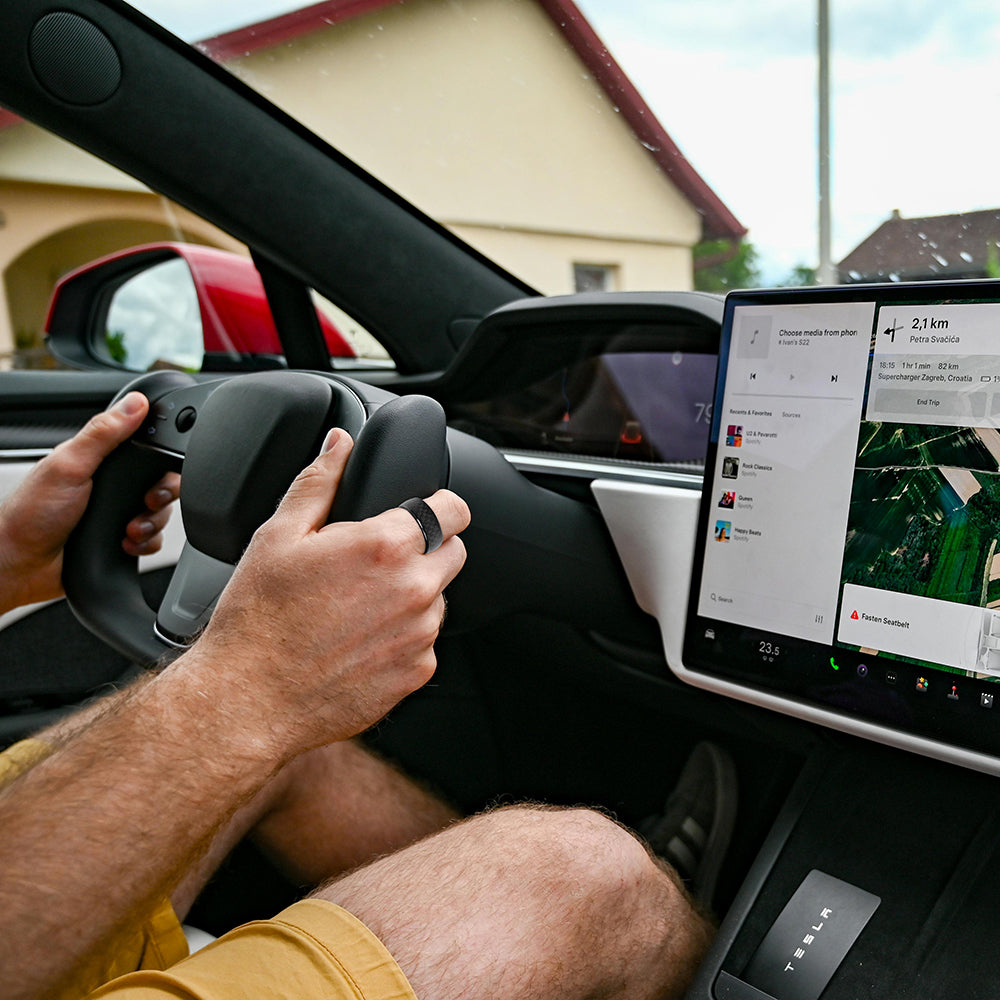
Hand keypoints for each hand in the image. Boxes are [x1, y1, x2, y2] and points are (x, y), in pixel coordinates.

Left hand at [0, 393, 179, 614]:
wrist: (22, 567)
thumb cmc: (31, 515)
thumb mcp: (69, 465)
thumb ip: (103, 433)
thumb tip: (135, 403)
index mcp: (98, 460)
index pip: (146, 448)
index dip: (161, 458)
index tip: (159, 470)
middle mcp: (110, 485)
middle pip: (160, 482)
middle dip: (160, 496)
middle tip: (146, 502)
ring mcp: (116, 512)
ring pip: (160, 512)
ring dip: (152, 523)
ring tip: (129, 530)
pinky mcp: (121, 538)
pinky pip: (153, 539)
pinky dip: (146, 543)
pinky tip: (126, 543)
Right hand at [189, 428, 470, 757]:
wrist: (249, 700)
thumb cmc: (258, 620)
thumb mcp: (278, 535)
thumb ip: (319, 481)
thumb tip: (340, 443)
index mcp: (386, 546)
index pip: (454, 508)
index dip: (439, 504)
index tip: (422, 511)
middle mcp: (415, 589)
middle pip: (454, 551)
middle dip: (426, 548)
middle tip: (377, 561)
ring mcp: (420, 635)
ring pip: (439, 598)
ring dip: (413, 594)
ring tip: (359, 605)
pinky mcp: (417, 673)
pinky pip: (425, 641)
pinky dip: (403, 636)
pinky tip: (360, 639)